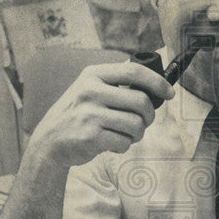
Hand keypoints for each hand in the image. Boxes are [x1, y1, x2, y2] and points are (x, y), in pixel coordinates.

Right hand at [28, 59, 174, 168]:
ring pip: (136, 125)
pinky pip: (124, 142)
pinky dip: (123, 146)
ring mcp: (90, 114)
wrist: (49, 141)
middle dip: (149, 116)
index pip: (134, 72)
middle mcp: (90, 91)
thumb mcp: (88, 88)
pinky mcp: (91, 136)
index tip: (169, 93)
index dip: (157, 83)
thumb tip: (155, 82)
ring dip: (137, 134)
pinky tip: (111, 143)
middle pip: (141, 102)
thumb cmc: (78, 115)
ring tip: (125, 134)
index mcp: (93, 75)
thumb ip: (115, 83)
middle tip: (143, 122)